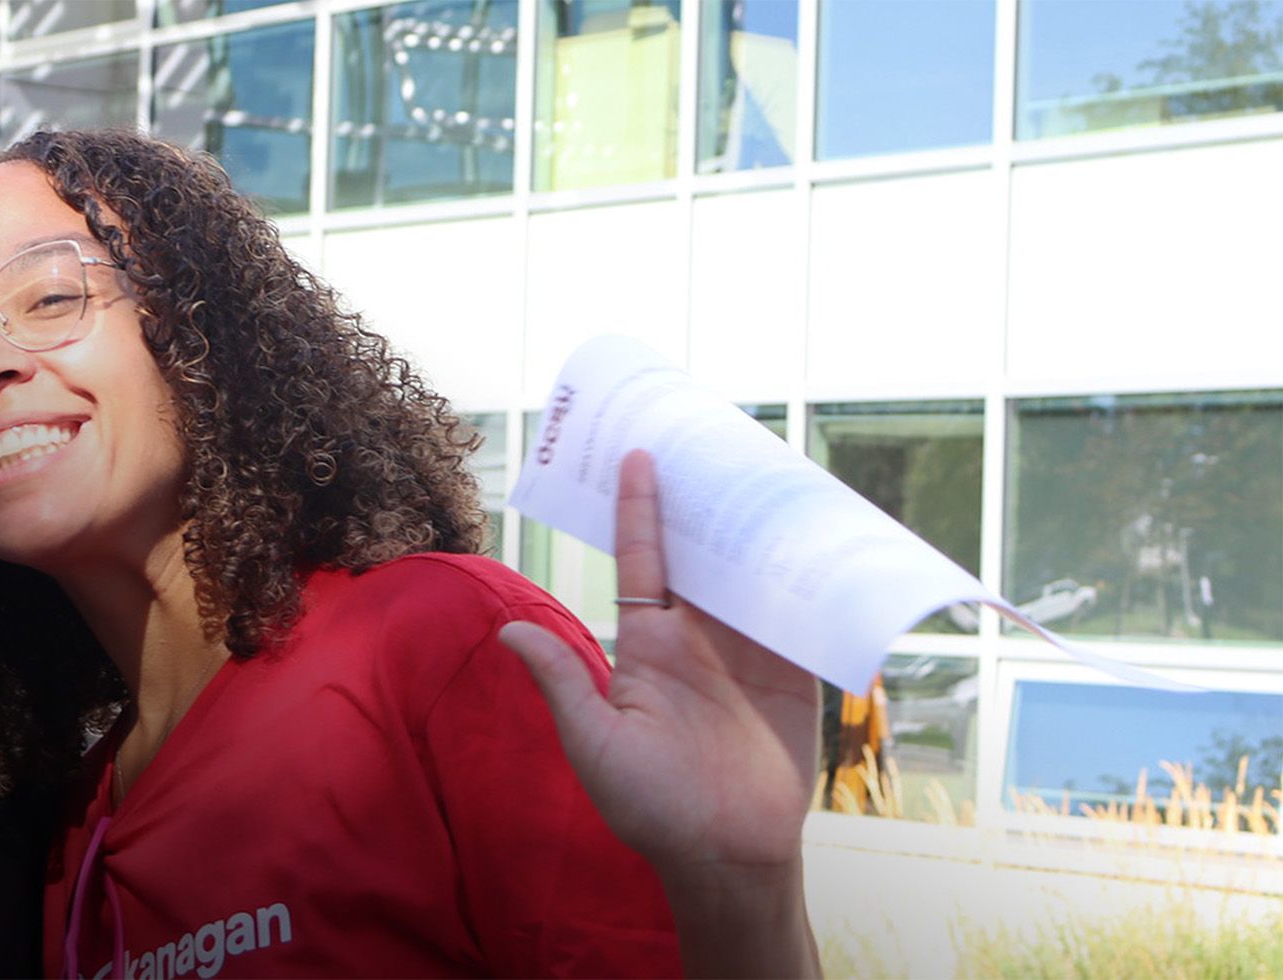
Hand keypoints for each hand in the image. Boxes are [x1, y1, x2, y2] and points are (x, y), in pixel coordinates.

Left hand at [498, 450, 820, 976]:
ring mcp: (751, 652)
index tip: (636, 454)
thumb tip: (510, 630)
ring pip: (753, 571)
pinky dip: (812, 575)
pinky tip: (819, 533)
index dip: (640, 508)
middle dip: (704, 497)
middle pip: (702, 551)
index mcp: (650, 645)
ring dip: (759, 524)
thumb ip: (563, 684)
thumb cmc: (649, 808)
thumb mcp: (596, 745)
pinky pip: (804, 612)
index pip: (644, 559)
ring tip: (766, 465)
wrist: (724, 858)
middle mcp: (700, 639)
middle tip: (709, 434)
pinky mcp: (797, 673)